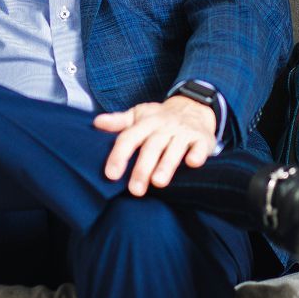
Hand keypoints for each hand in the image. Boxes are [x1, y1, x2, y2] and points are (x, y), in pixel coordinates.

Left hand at [93, 96, 216, 196]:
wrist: (193, 107)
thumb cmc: (160, 118)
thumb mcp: (138, 115)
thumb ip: (119, 122)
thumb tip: (96, 123)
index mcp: (146, 123)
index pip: (129, 138)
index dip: (119, 156)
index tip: (111, 175)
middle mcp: (164, 127)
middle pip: (151, 147)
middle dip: (142, 168)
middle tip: (135, 190)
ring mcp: (183, 133)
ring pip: (174, 148)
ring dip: (167, 164)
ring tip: (158, 183)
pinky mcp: (201, 139)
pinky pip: (199, 147)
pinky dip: (197, 154)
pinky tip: (192, 163)